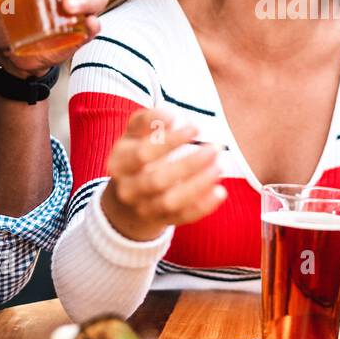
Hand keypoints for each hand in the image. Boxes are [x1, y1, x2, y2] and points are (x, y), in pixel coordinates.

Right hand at [100, 108, 228, 241]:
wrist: (127, 197)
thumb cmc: (136, 154)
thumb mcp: (133, 134)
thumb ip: (149, 119)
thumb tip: (171, 117)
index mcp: (119, 163)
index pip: (143, 153)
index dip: (170, 141)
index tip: (196, 128)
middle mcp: (128, 189)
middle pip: (157, 180)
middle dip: (189, 164)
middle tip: (214, 148)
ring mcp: (144, 208)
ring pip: (171, 201)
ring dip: (198, 185)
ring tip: (219, 166)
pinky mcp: (162, 220)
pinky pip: (183, 217)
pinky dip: (203, 206)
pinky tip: (220, 191)